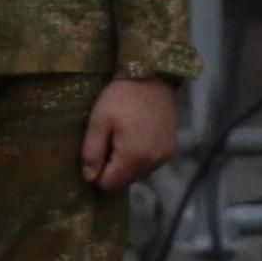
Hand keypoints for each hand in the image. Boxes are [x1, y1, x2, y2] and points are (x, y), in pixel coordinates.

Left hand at [81, 77, 178, 193]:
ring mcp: (164, 156)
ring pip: (138, 174)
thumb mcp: (99, 121)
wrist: (152, 76)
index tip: (97, 152)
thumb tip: (90, 178)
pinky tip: (137, 137)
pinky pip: (150, 164)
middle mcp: (152, 162)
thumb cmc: (121, 96)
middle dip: (113, 168)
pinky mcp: (171, 149)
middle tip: (110, 141)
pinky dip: (141, 157)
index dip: (98, 173)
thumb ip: (92, 152)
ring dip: (127, 164)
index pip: (110, 184)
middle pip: (125, 182)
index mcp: (133, 157)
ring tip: (124, 137)